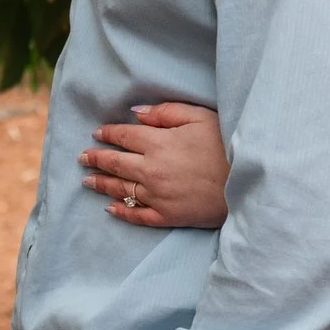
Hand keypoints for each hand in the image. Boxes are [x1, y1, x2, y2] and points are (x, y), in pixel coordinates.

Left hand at [79, 98, 229, 228]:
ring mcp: (157, 196)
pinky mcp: (167, 216)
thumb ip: (165, 113)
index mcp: (157, 143)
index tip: (97, 134)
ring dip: (101, 183)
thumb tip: (136, 114)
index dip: (108, 134)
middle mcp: (151, 170)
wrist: (246, 184)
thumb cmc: (226, 146)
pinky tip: (110, 208)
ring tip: (87, 180)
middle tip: (83, 157)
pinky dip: (122, 211)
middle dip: (96, 158)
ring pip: (121, 189)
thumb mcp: (200, 117)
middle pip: (116, 163)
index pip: (124, 136)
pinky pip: (138, 215)